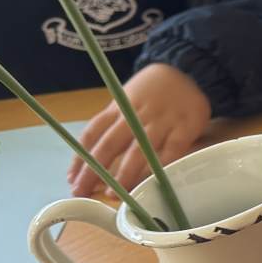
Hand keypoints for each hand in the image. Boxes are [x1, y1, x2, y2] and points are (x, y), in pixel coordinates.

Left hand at [69, 63, 211, 199]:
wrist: (190, 68)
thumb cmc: (155, 89)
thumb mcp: (128, 98)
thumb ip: (116, 122)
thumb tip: (95, 157)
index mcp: (118, 108)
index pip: (92, 134)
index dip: (80, 158)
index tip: (72, 179)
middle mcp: (135, 115)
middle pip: (109, 146)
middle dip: (93, 171)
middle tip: (82, 192)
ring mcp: (160, 122)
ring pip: (138, 151)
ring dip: (123, 174)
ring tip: (112, 194)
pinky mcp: (185, 127)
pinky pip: (171, 151)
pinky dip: (159, 168)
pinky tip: (151, 184)